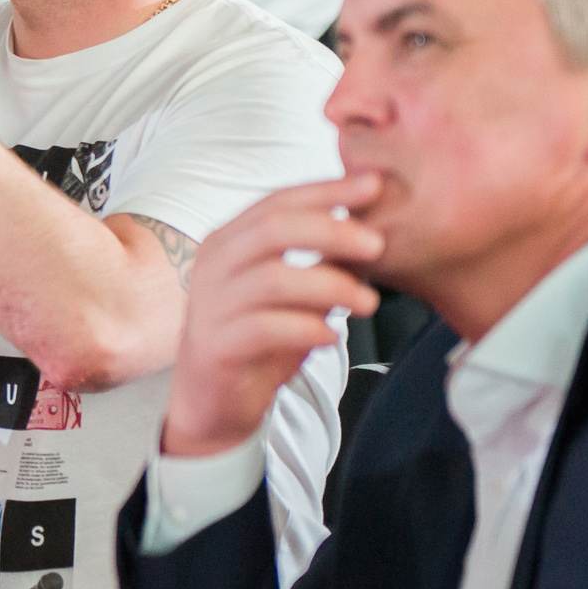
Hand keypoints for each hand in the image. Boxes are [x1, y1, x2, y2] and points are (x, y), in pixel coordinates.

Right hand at [162, 175, 384, 457]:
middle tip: (378, 245)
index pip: (277, 202)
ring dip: (330, 285)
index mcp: (227, 242)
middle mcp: (212, 265)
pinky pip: (266, 328)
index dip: (327, 191)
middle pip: (274, 230)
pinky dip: (307, 327)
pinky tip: (331, 336)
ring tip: (367, 302)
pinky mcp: (216, 346)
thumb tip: (370, 226)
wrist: (212, 402)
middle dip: (332, 231)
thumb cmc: (256, 341)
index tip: (374, 186)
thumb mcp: (288, 293)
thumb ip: (317, 260)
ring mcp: (210, 305)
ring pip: (273, 278)